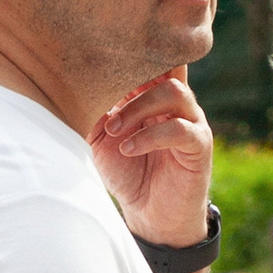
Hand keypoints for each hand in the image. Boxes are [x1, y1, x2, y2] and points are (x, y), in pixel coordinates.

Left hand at [90, 67, 213, 250]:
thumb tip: (73, 88)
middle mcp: (175, 101)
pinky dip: (150, 136)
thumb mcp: (100, 140)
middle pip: (163, 67)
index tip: (96, 66)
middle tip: (103, 111)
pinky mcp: (199, 145)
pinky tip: (128, 149)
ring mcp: (191, 121)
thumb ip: (92, 113)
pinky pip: (180, 129)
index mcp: (152, 93)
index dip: (126, 57)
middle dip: (129, 82)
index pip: (148, 60)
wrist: (150, 215)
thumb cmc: (126, 172)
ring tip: (114, 131)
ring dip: (139, 108)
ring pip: (174, 92)